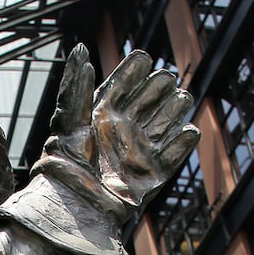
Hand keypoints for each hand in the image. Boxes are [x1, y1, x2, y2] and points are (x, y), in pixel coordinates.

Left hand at [38, 46, 197, 217]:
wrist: (73, 206)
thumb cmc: (64, 163)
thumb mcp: (67, 120)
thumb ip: (75, 87)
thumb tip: (79, 48)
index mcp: (101, 115)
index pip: (122, 85)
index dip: (133, 70)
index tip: (143, 57)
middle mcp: (122, 131)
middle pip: (148, 100)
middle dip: (158, 87)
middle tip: (165, 78)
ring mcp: (138, 152)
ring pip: (164, 123)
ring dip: (175, 109)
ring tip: (181, 97)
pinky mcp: (150, 176)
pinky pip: (172, 156)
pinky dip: (182, 144)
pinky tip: (188, 132)